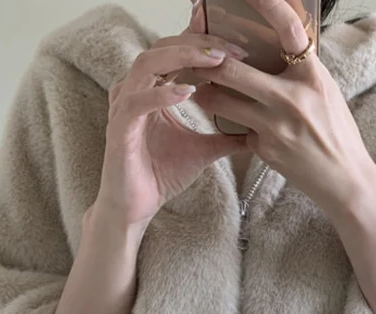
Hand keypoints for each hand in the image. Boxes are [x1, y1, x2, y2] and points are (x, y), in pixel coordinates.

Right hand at [94, 3, 249, 228]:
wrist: (135, 208)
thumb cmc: (160, 176)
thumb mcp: (201, 152)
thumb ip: (224, 139)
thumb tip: (256, 135)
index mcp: (153, 91)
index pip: (175, 52)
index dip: (204, 43)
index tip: (238, 48)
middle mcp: (136, 91)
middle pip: (162, 48)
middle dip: (198, 44)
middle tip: (231, 50)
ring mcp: (124, 107)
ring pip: (148, 65)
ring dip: (182, 58)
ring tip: (215, 62)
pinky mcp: (119, 128)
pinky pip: (137, 102)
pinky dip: (162, 94)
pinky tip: (188, 92)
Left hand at [191, 0, 375, 215]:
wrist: (345, 180)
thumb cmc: (337, 132)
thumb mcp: (325, 91)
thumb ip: (300, 70)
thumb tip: (277, 45)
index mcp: (311, 76)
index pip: (288, 28)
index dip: (267, 4)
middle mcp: (292, 98)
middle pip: (232, 69)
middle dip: (208, 61)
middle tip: (195, 55)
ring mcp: (275, 126)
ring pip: (221, 101)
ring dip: (205, 93)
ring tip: (202, 89)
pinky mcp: (264, 149)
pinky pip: (236, 129)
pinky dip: (232, 125)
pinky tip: (233, 125)